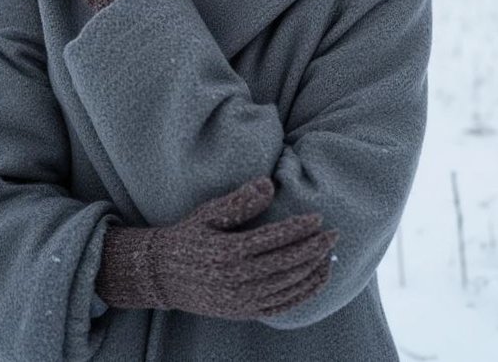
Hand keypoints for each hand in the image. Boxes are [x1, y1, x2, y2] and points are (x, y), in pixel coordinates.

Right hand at [95, 177, 338, 319]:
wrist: (163, 275)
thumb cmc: (188, 236)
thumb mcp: (208, 213)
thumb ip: (239, 201)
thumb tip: (269, 184)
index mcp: (228, 252)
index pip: (273, 240)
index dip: (299, 230)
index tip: (318, 218)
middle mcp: (236, 279)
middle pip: (286, 264)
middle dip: (314, 250)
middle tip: (334, 234)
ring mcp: (241, 300)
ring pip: (287, 286)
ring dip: (313, 272)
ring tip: (330, 256)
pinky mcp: (244, 312)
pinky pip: (281, 305)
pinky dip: (302, 294)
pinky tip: (315, 279)